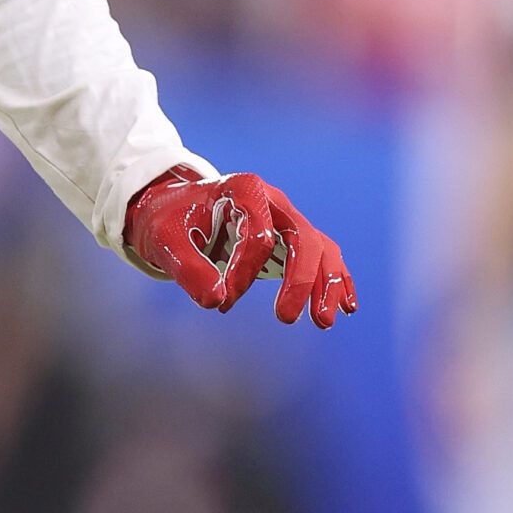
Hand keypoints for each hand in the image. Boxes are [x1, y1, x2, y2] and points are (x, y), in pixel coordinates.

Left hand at [125, 167, 355, 328]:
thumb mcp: (166, 242)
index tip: (222, 301)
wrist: (170, 210)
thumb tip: (215, 302)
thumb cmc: (167, 222)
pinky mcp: (290, 238)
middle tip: (285, 319)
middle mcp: (273, 200)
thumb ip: (188, 268)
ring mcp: (285, 218)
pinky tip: (346, 307)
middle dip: (300, 280)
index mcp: (244, 190)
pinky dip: (336, 280)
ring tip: (323, 322)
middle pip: (303, 237)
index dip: (243, 273)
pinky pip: (323, 256)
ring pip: (320, 248)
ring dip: (326, 284)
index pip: (258, 235)